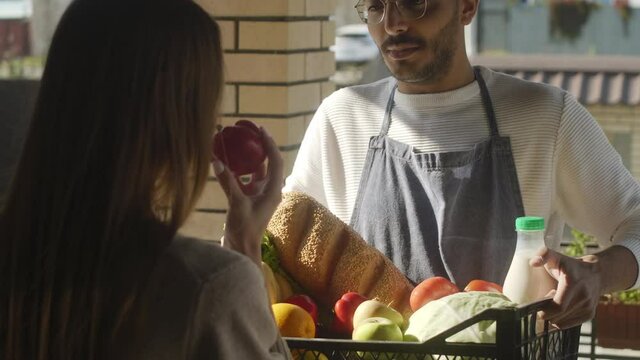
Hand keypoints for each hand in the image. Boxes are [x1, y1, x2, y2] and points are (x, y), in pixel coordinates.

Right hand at [213, 127, 282, 264]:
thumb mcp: (236, 204)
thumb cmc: (245, 230)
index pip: (275, 161)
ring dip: (247, 158)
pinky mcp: (249, 199)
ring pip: (255, 171)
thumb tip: (217, 161)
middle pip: (268, 163)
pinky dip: (237, 170)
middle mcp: (268, 190)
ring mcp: (259, 194)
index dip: (269, 144)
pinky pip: (244, 180)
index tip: (261, 130)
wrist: (241, 250)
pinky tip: (226, 162)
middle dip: (259, 147)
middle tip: (248, 132)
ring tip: (237, 143)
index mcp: (273, 190)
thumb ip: (228, 182)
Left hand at [530, 248, 602, 328]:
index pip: (557, 306)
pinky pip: (569, 324)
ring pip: (563, 322)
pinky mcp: (589, 315)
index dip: (545, 309)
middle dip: (547, 312)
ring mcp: (588, 307)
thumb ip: (543, 254)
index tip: (538, 304)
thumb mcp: (556, 257)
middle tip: (544, 303)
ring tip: (554, 304)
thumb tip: (533, 263)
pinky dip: (560, 320)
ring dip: (553, 316)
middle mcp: (583, 297)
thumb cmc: (570, 266)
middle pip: (558, 316)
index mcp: (572, 284)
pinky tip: (560, 310)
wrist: (596, 274)